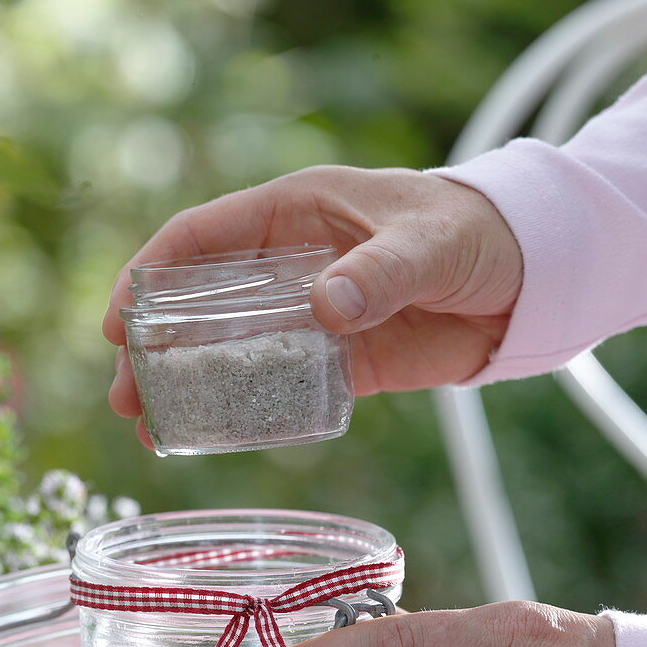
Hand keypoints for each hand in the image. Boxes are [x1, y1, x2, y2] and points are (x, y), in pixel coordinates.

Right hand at [104, 166, 522, 445]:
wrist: (529, 280)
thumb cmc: (478, 232)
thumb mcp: (431, 243)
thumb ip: (382, 272)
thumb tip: (325, 307)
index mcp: (295, 213)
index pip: (199, 239)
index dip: (148, 276)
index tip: (117, 323)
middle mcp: (289, 263)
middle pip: (197, 301)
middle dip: (153, 346)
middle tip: (126, 397)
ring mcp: (309, 314)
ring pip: (228, 347)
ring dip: (186, 383)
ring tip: (150, 427)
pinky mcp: (337, 358)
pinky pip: (276, 382)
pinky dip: (242, 405)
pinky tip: (213, 434)